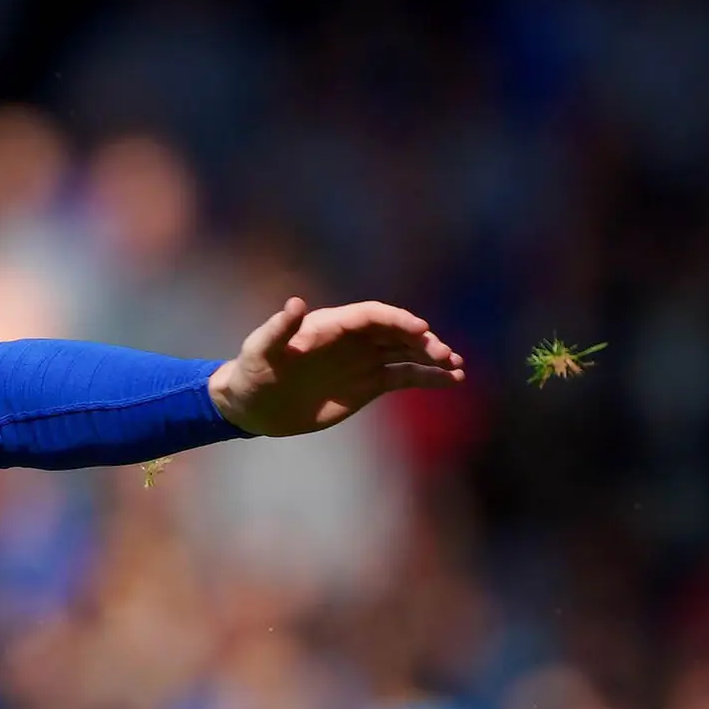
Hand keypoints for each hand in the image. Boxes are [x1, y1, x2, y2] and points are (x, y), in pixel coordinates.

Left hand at [207, 298, 464, 436]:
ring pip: (406, 353)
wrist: (254, 405)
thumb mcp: (259, 350)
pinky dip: (428, 377)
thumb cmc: (253, 372)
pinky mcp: (369, 384)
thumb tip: (295, 303)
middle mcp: (353, 339)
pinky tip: (451, 380)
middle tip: (444, 354)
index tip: (420, 329)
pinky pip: (405, 377)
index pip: (371, 316)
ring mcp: (364, 360)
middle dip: (422, 341)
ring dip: (432, 358)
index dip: (396, 320)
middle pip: (396, 333)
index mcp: (331, 325)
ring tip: (456, 367)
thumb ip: (279, 328)